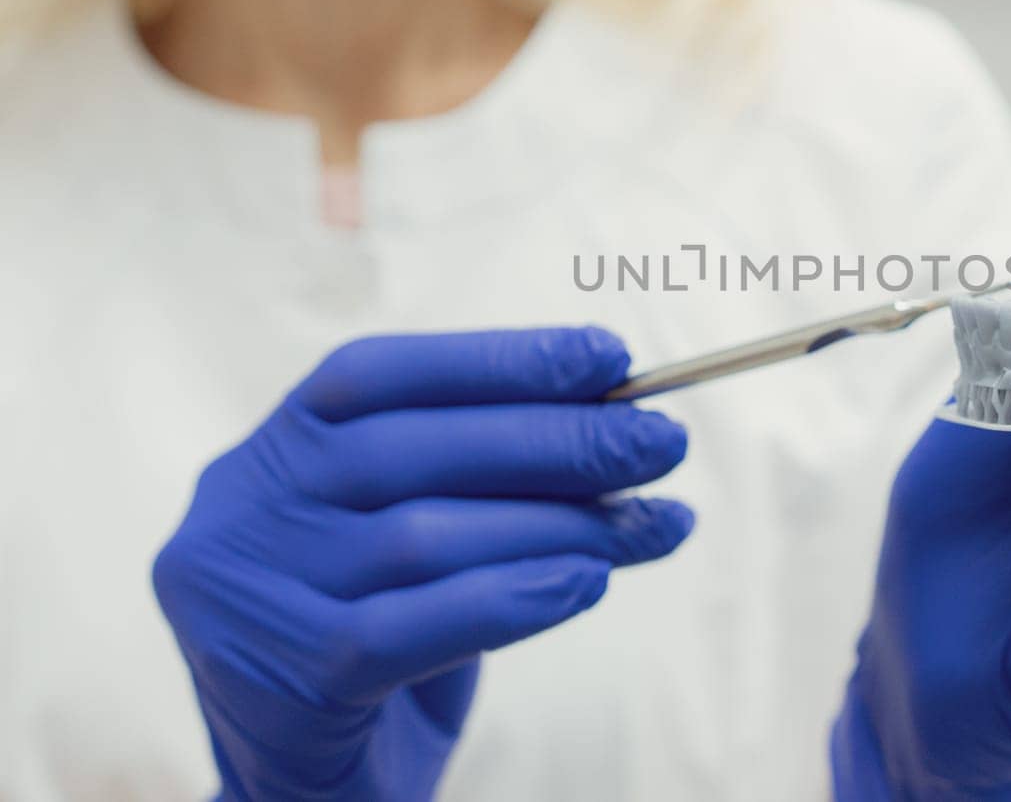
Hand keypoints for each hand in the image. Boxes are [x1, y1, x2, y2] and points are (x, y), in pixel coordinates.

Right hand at [153, 328, 692, 800]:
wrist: (303, 790)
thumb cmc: (381, 637)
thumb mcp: (419, 534)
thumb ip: (484, 479)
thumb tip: (620, 425)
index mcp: (273, 451)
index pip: (380, 373)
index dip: (498, 359)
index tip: (610, 357)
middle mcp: (244, 512)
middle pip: (415, 450)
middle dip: (558, 440)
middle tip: (662, 443)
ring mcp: (253, 598)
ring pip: (425, 537)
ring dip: (560, 525)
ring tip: (651, 524)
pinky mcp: (289, 682)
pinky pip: (418, 627)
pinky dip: (516, 597)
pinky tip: (588, 583)